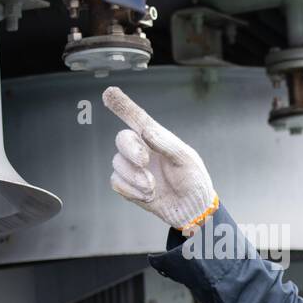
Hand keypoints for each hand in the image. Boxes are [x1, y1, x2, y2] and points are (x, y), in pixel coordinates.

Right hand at [102, 86, 217, 234]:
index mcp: (157, 138)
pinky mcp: (127, 186)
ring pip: (117, 163)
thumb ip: (165, 143)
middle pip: (122, 139)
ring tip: (152, 187)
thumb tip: (145, 130)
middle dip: (131, 149)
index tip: (109, 93)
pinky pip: (116, 182)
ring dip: (135, 177)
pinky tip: (148, 195)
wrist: (191, 209)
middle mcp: (142, 149)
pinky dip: (131, 190)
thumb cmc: (193, 180)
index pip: (137, 118)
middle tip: (144, 161)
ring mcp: (133, 168)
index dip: (122, 106)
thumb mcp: (185, 159)